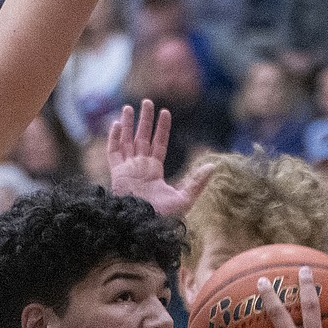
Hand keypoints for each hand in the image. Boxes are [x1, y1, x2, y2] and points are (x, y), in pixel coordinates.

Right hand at [107, 99, 213, 217]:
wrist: (143, 226)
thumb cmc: (163, 216)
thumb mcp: (185, 198)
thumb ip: (197, 181)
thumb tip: (214, 166)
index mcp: (154, 171)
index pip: (158, 144)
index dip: (162, 128)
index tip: (165, 112)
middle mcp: (140, 167)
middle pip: (142, 138)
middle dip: (144, 120)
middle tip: (147, 101)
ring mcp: (127, 170)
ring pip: (126, 141)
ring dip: (128, 124)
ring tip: (129, 106)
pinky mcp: (116, 174)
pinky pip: (113, 153)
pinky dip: (114, 139)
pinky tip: (117, 124)